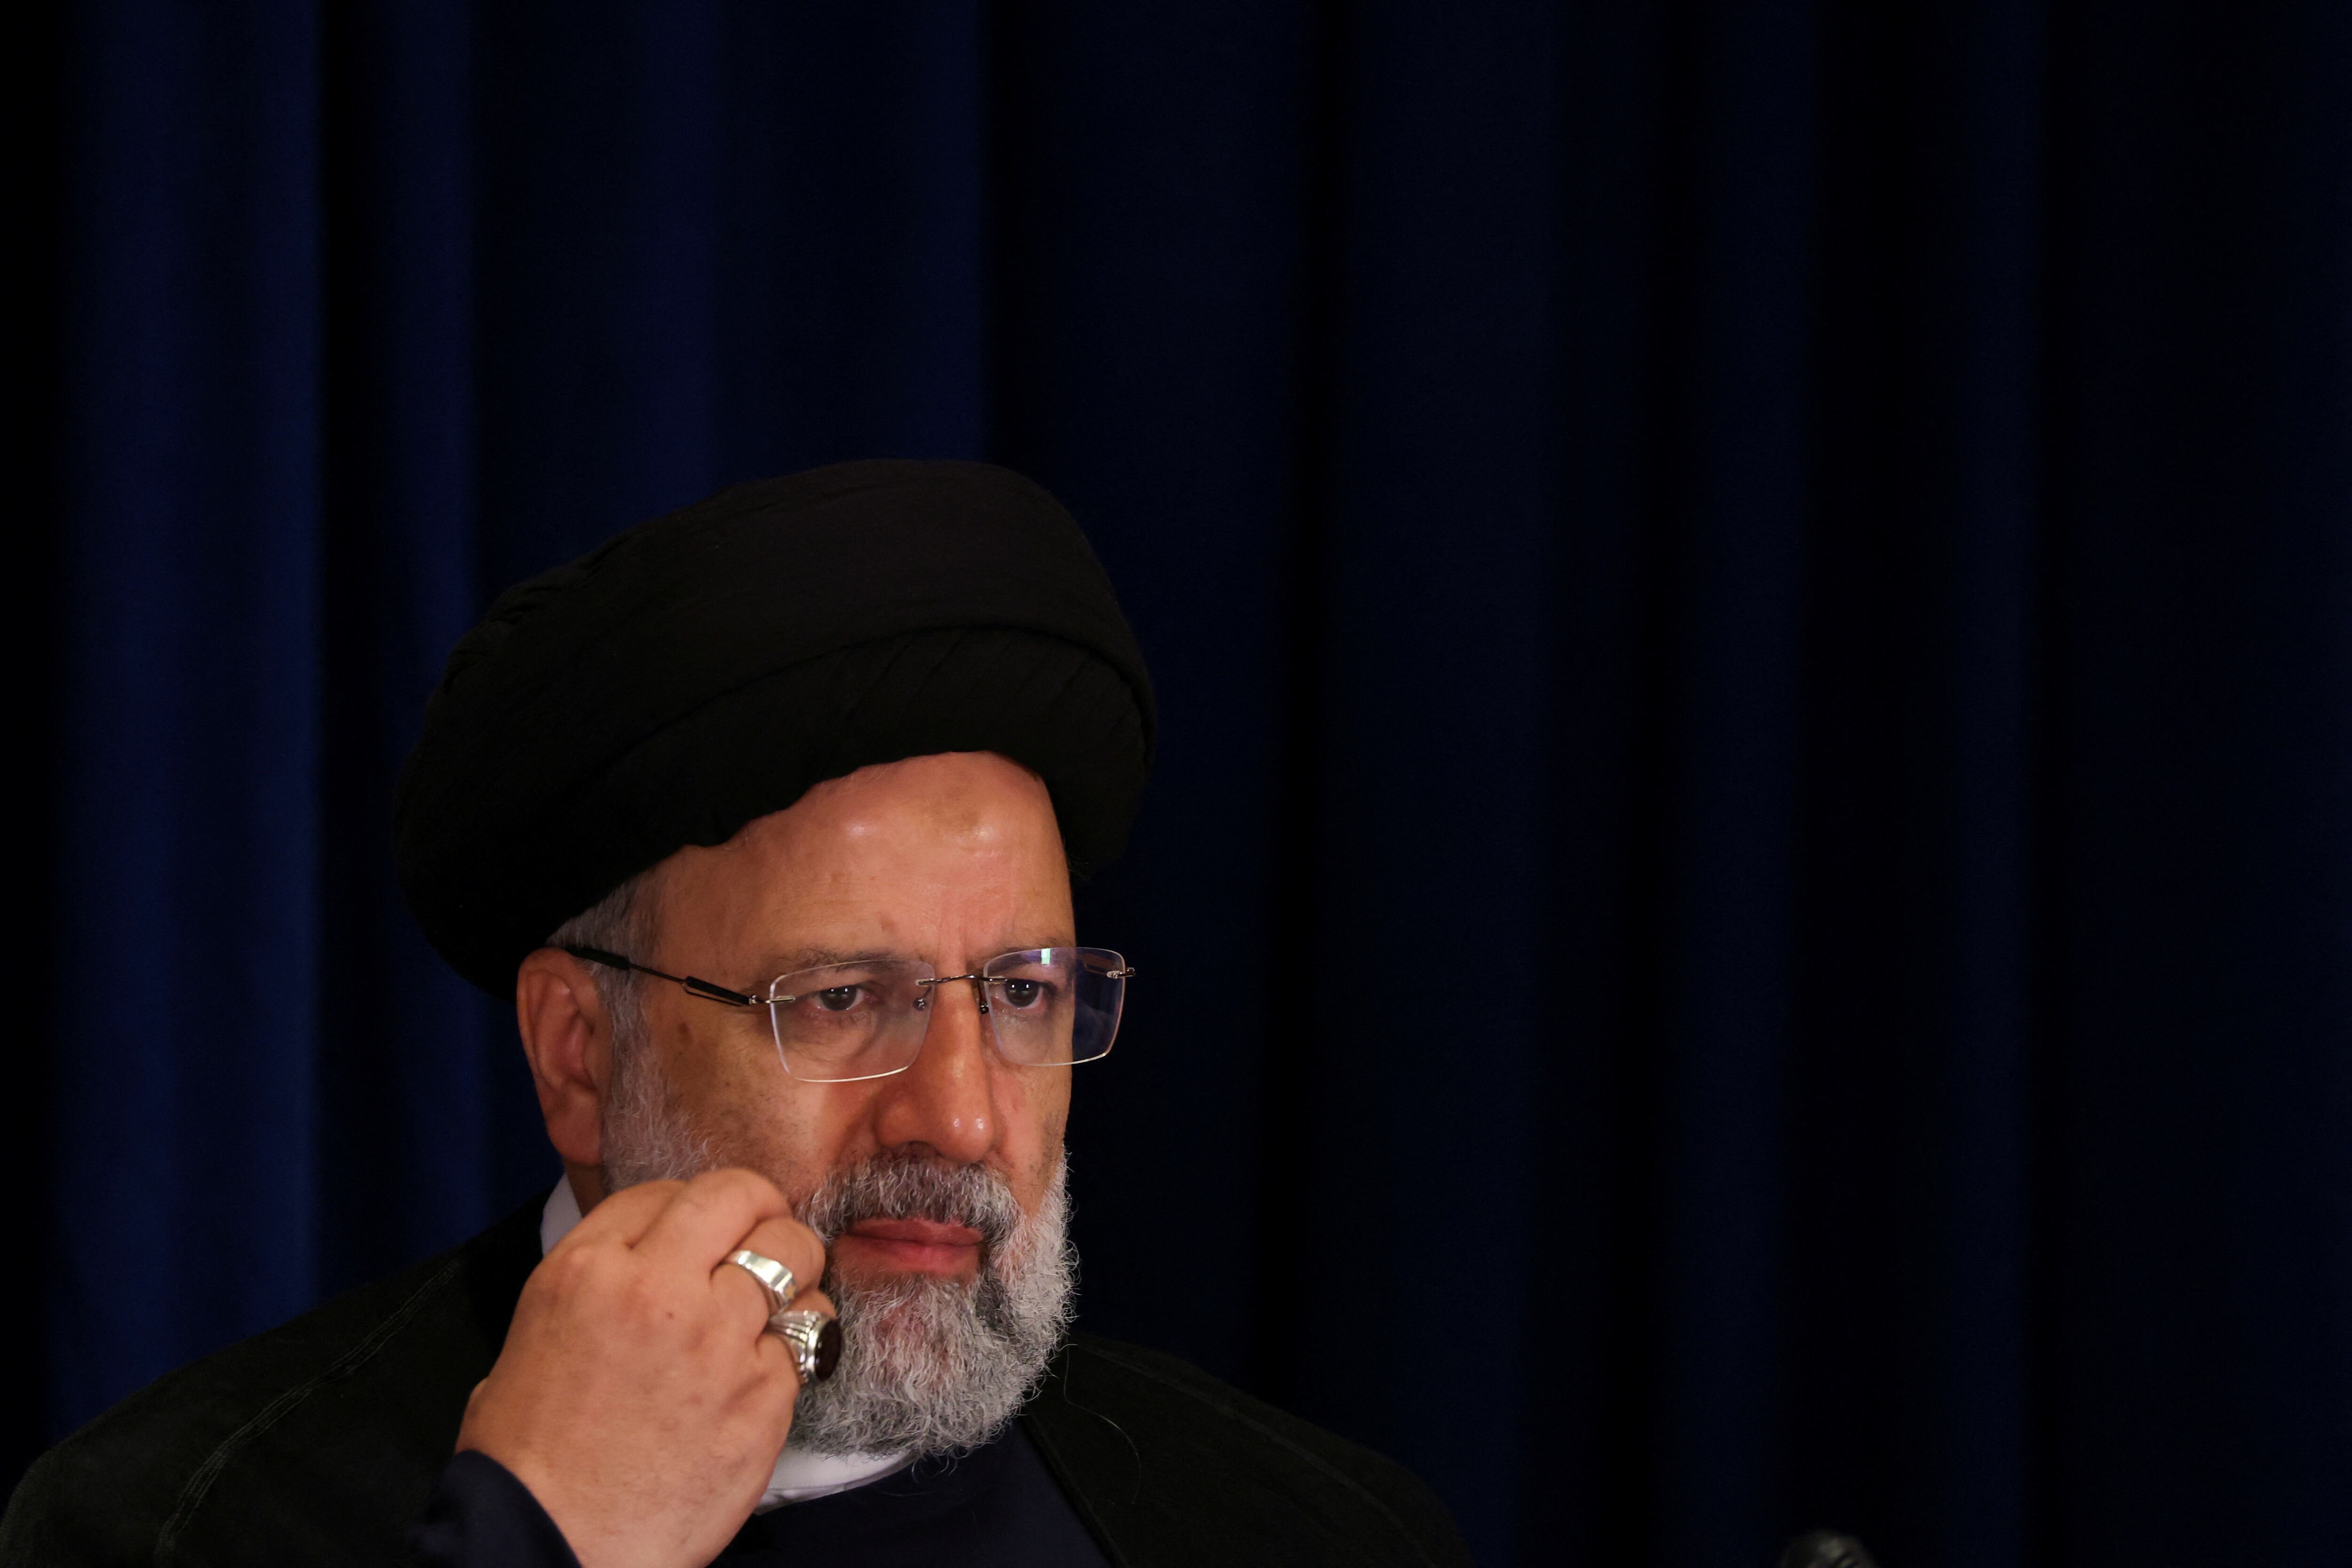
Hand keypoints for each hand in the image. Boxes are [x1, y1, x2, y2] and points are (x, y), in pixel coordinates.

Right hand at [456, 1169, 833, 1567]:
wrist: (553, 1545)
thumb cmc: (531, 1460)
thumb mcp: (534, 1338)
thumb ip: (597, 1285)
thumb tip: (648, 1262)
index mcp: (587, 1270)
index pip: (663, 1191)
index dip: (691, 1206)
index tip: (704, 1227)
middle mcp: (656, 1289)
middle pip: (738, 1196)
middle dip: (758, 1207)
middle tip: (764, 1232)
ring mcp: (716, 1338)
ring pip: (791, 1254)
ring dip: (794, 1269)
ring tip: (782, 1298)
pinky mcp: (763, 1392)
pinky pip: (807, 1336)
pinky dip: (799, 1344)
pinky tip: (772, 1366)